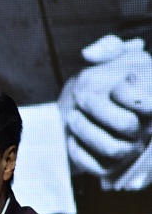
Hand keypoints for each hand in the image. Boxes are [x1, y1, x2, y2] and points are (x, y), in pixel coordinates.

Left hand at [59, 35, 151, 189]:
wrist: (82, 105)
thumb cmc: (104, 81)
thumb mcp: (113, 57)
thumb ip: (109, 47)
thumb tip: (89, 54)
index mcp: (150, 101)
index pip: (147, 102)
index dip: (128, 94)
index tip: (113, 86)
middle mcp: (146, 128)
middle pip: (127, 125)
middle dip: (98, 110)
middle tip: (80, 99)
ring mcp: (130, 149)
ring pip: (114, 148)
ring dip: (86, 130)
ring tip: (72, 116)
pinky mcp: (110, 166)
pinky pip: (97, 166)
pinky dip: (79, 151)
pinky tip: (70, 138)